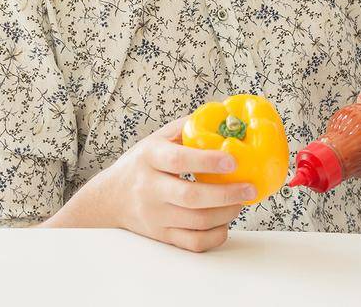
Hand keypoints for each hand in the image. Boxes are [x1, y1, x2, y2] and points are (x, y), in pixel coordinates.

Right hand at [76, 118, 253, 252]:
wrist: (111, 197)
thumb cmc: (141, 164)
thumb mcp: (155, 140)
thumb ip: (185, 128)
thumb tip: (221, 118)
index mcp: (149, 158)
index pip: (178, 160)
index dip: (208, 161)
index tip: (234, 160)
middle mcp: (150, 188)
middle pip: (191, 197)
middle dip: (226, 194)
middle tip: (249, 188)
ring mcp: (155, 216)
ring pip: (197, 222)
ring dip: (226, 213)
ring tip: (239, 202)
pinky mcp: (162, 236)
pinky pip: (194, 243)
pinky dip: (216, 235)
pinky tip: (223, 222)